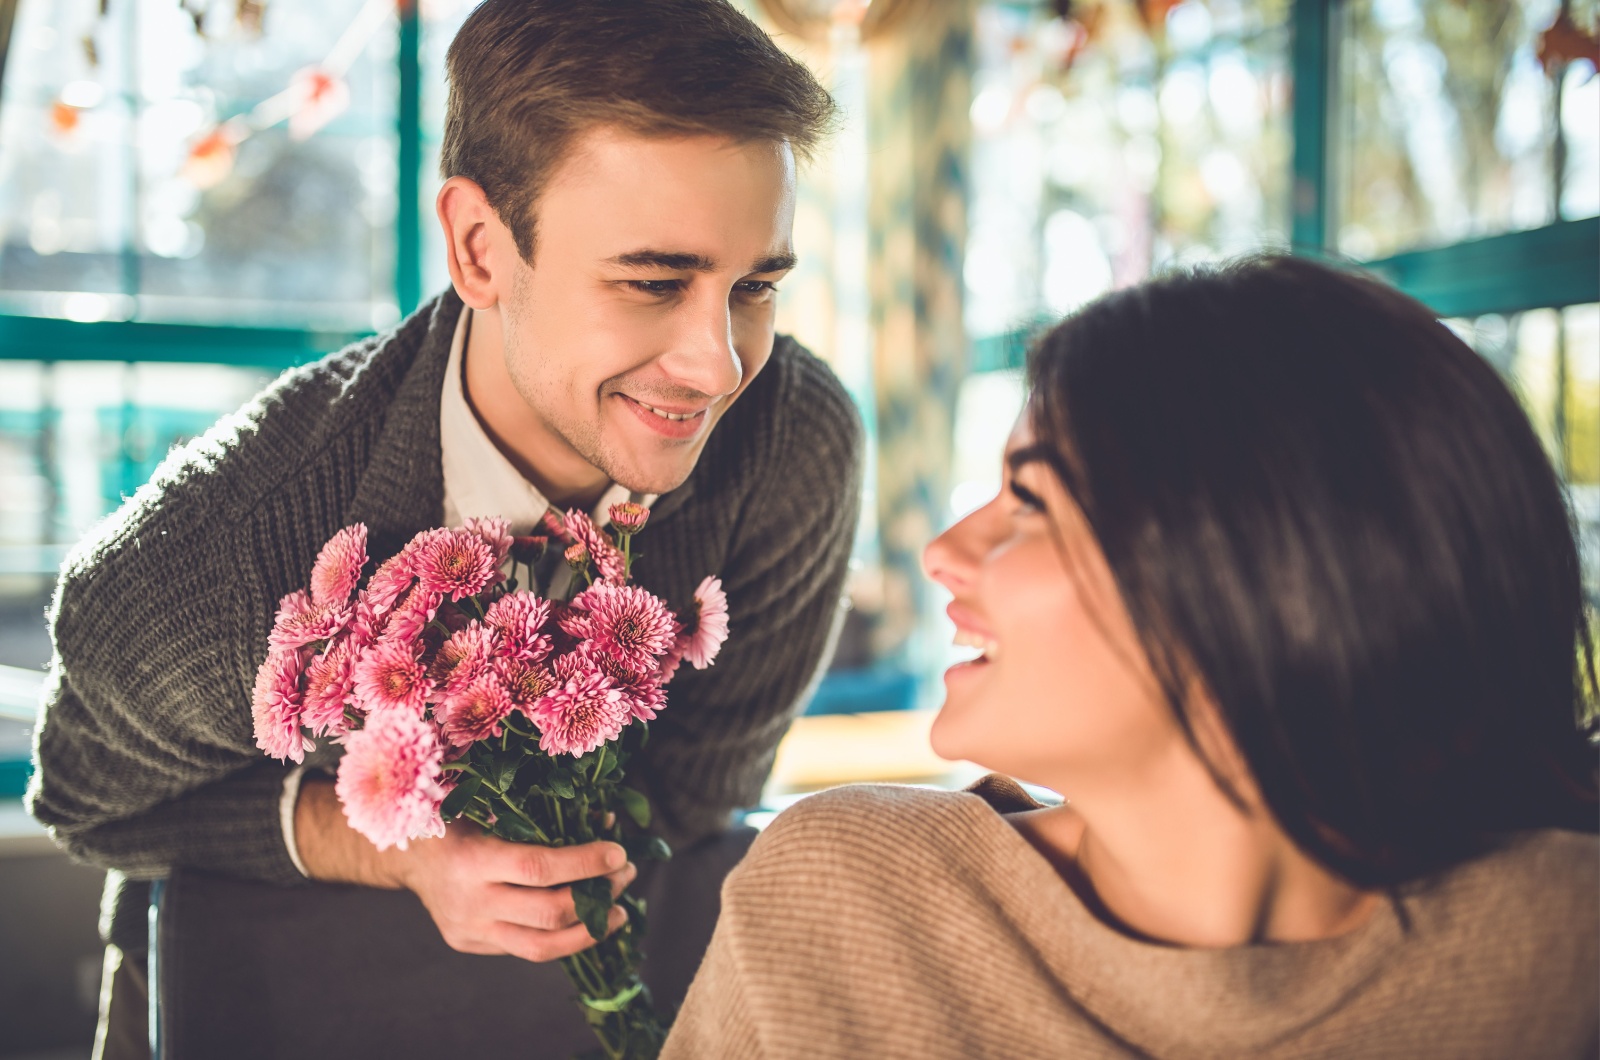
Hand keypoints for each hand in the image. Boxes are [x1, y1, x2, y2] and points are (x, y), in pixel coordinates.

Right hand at [295, 776, 633, 961]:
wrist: (403, 853)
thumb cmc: (456, 815)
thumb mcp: (489, 805)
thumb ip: (541, 814)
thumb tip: (603, 816)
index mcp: (472, 859)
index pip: (540, 867)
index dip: (585, 862)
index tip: (619, 852)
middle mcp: (470, 902)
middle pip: (548, 913)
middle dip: (596, 896)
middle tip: (626, 875)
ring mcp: (469, 930)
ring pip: (541, 948)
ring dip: (589, 931)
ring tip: (618, 911)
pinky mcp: (472, 944)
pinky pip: (526, 948)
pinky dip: (563, 935)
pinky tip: (586, 919)